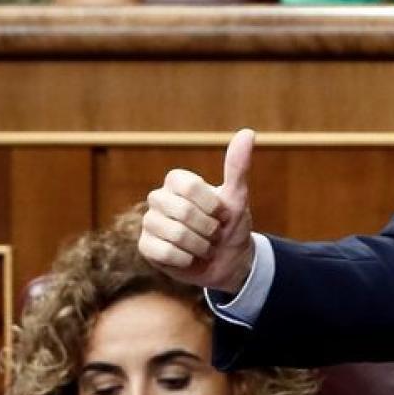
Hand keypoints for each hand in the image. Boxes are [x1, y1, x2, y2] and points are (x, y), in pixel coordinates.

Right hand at [138, 128, 256, 294]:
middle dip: (208, 228)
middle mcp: (158, 198)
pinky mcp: (146, 246)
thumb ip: (237, 167)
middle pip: (182, 211)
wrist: (228, 261)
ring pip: (176, 234)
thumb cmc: (230, 225)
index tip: (221, 213)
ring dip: (200, 246)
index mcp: (176, 182)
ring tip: (203, 246)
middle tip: (214, 233)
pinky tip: (189, 258)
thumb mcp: (236, 197)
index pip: (188, 186)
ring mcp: (149, 222)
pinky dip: (186, 260)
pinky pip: (166, 252)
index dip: (211, 205)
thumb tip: (248, 133)